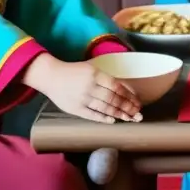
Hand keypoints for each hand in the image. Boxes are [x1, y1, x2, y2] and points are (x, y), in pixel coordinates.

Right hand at [24, 55, 141, 123]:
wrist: (51, 76)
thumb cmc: (74, 72)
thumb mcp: (92, 69)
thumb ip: (107, 79)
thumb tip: (127, 89)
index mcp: (95, 74)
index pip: (117, 86)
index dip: (129, 95)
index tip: (138, 102)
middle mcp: (90, 87)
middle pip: (113, 99)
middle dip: (128, 107)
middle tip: (138, 114)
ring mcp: (82, 99)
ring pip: (105, 108)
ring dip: (119, 114)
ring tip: (130, 118)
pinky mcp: (75, 109)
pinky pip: (92, 115)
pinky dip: (104, 118)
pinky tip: (113, 120)